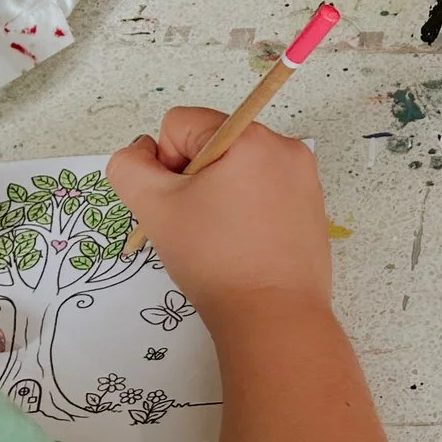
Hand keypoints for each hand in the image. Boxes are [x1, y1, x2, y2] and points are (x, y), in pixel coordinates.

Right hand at [107, 108, 330, 321]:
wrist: (273, 317)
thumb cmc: (214, 258)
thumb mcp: (154, 207)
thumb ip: (129, 167)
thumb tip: (142, 152)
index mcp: (251, 136)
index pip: (181, 124)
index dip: (165, 164)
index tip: (180, 203)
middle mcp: (285, 148)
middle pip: (212, 145)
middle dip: (193, 180)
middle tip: (199, 225)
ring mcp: (304, 179)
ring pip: (236, 171)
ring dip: (217, 196)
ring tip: (222, 239)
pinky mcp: (311, 209)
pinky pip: (262, 193)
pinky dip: (244, 212)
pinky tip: (242, 246)